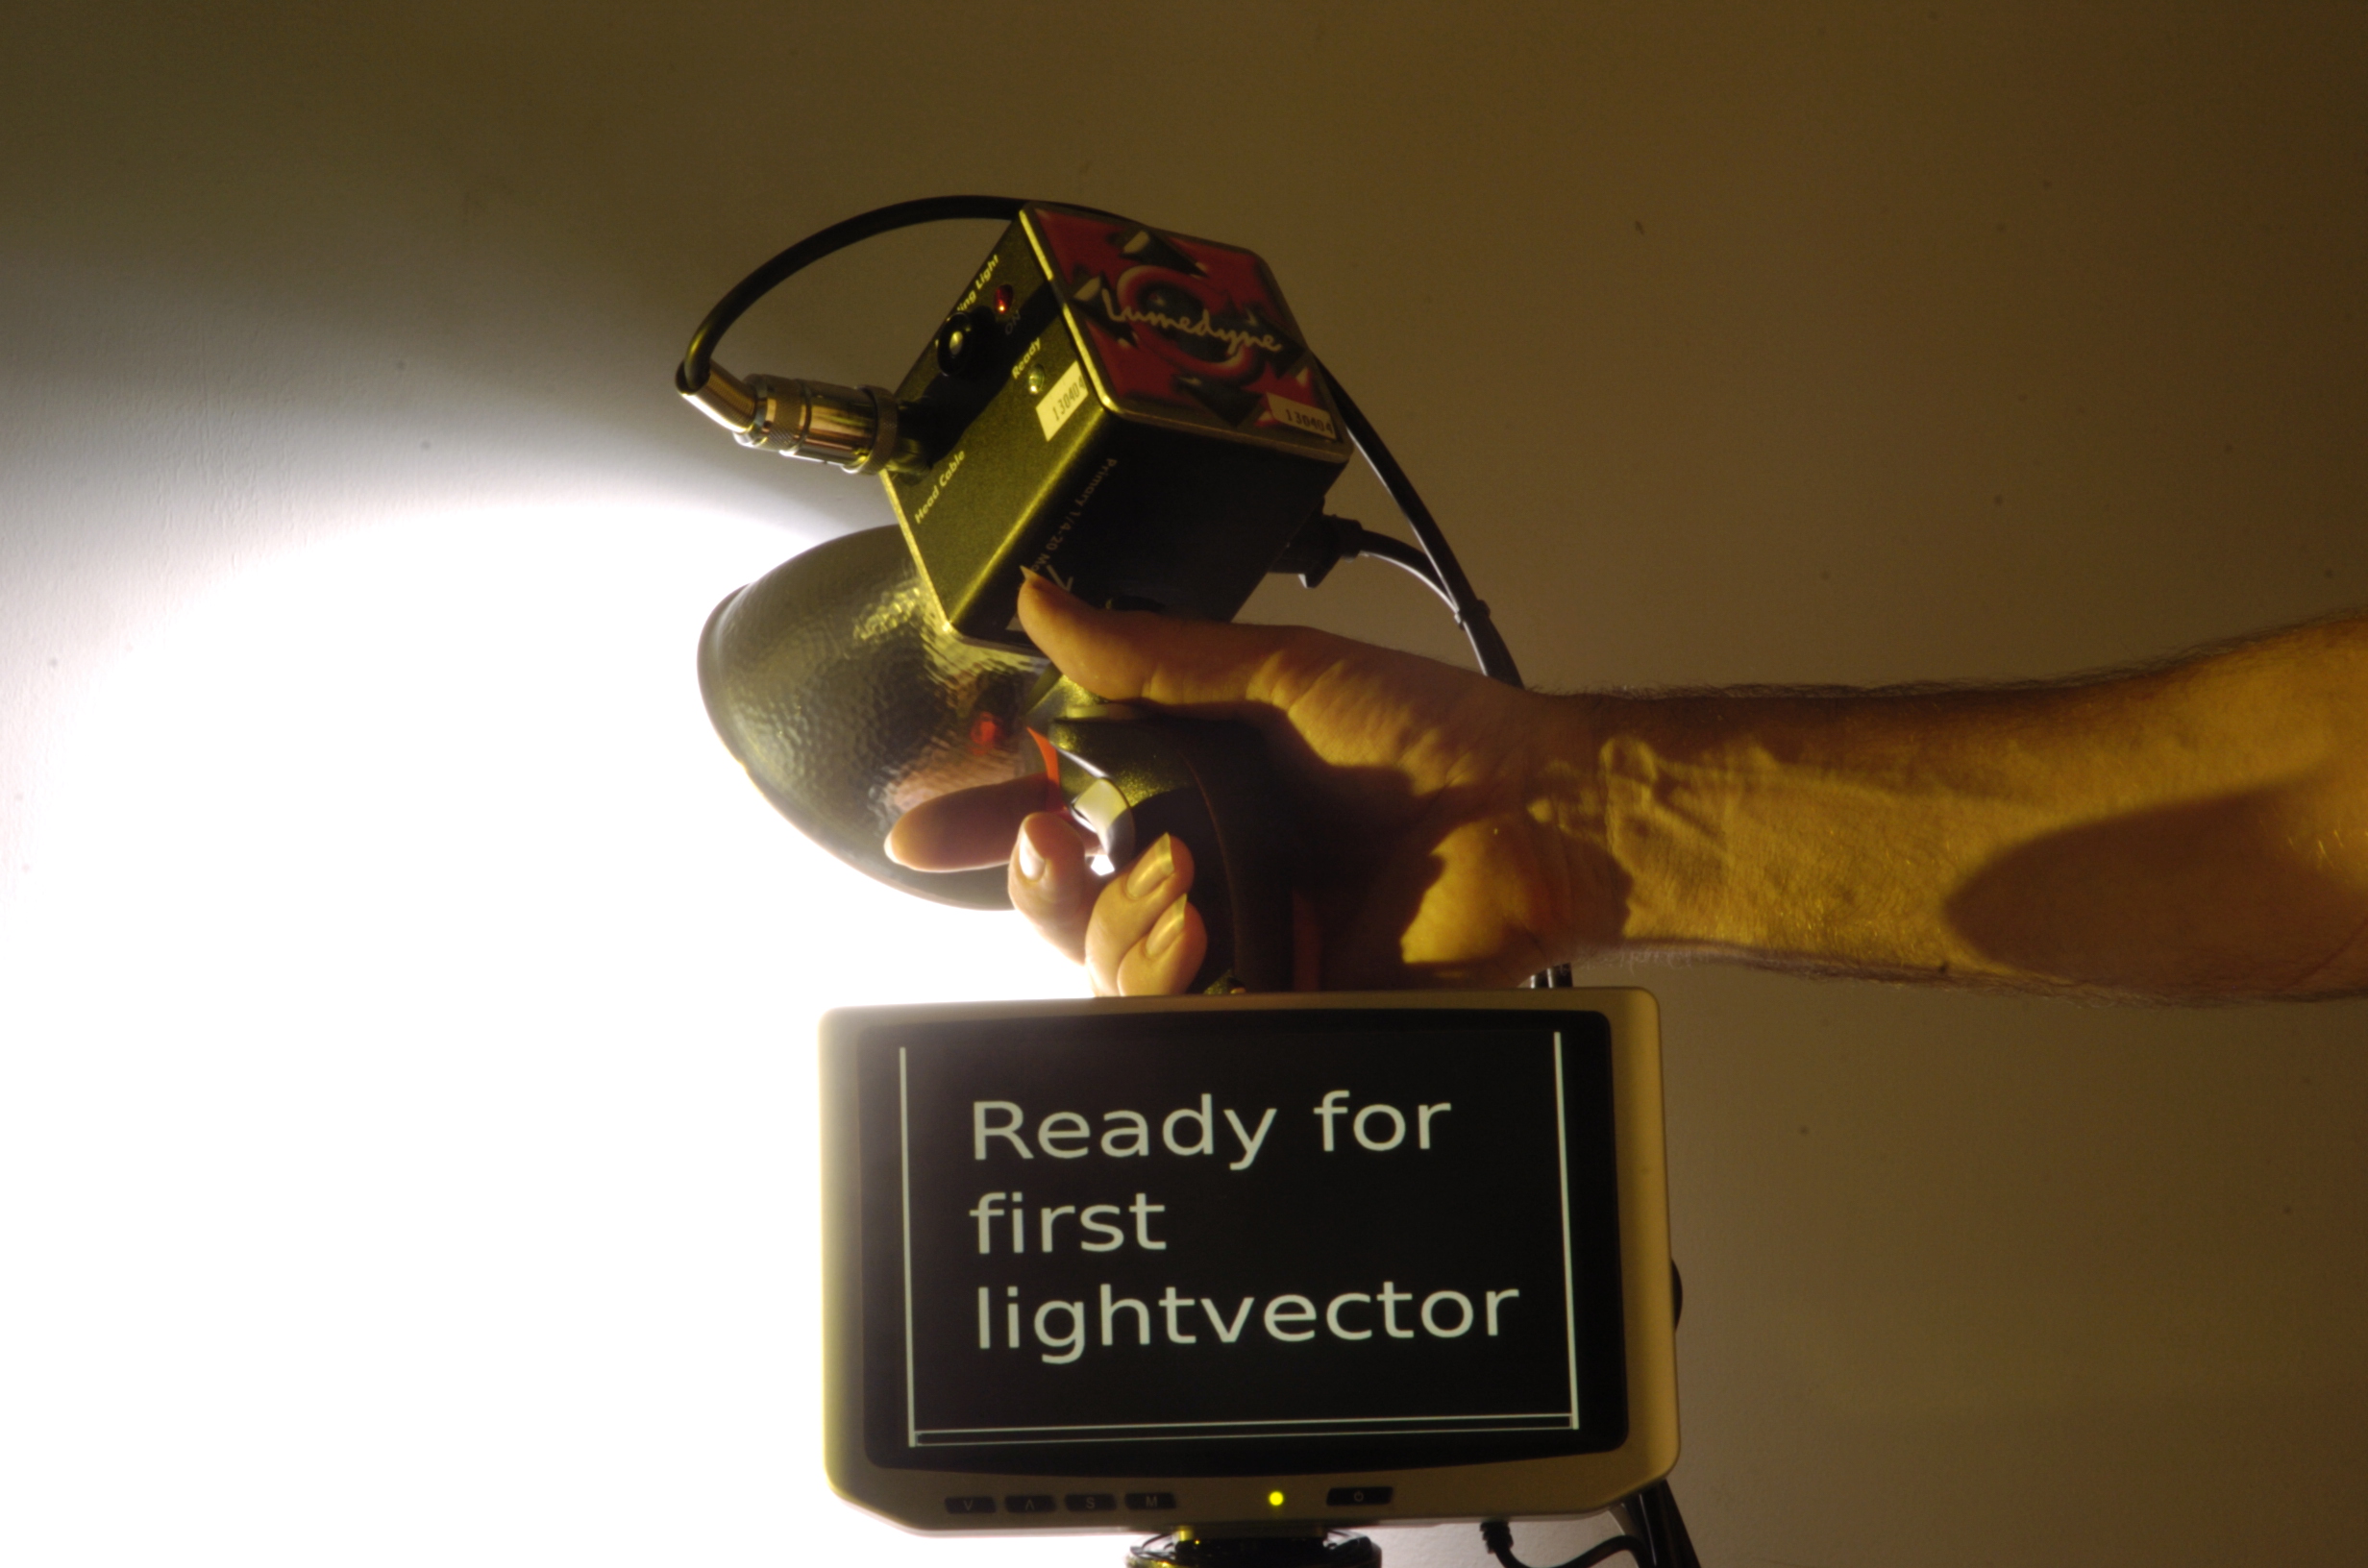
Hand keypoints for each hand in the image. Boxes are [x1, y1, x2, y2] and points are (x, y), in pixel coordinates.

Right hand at [885, 575, 1618, 994]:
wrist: (1529, 818)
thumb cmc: (1430, 738)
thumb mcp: (1275, 675)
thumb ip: (1149, 655)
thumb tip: (1038, 600)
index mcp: (1200, 785)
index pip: (1063, 805)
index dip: (987, 818)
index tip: (921, 821)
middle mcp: (1209, 866)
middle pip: (1061, 898)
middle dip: (1031, 876)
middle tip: (1050, 840)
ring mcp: (1239, 943)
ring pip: (1104, 962)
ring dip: (1116, 919)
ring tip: (1186, 889)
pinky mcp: (1273, 1008)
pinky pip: (1173, 1018)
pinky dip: (1162, 978)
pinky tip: (1203, 936)